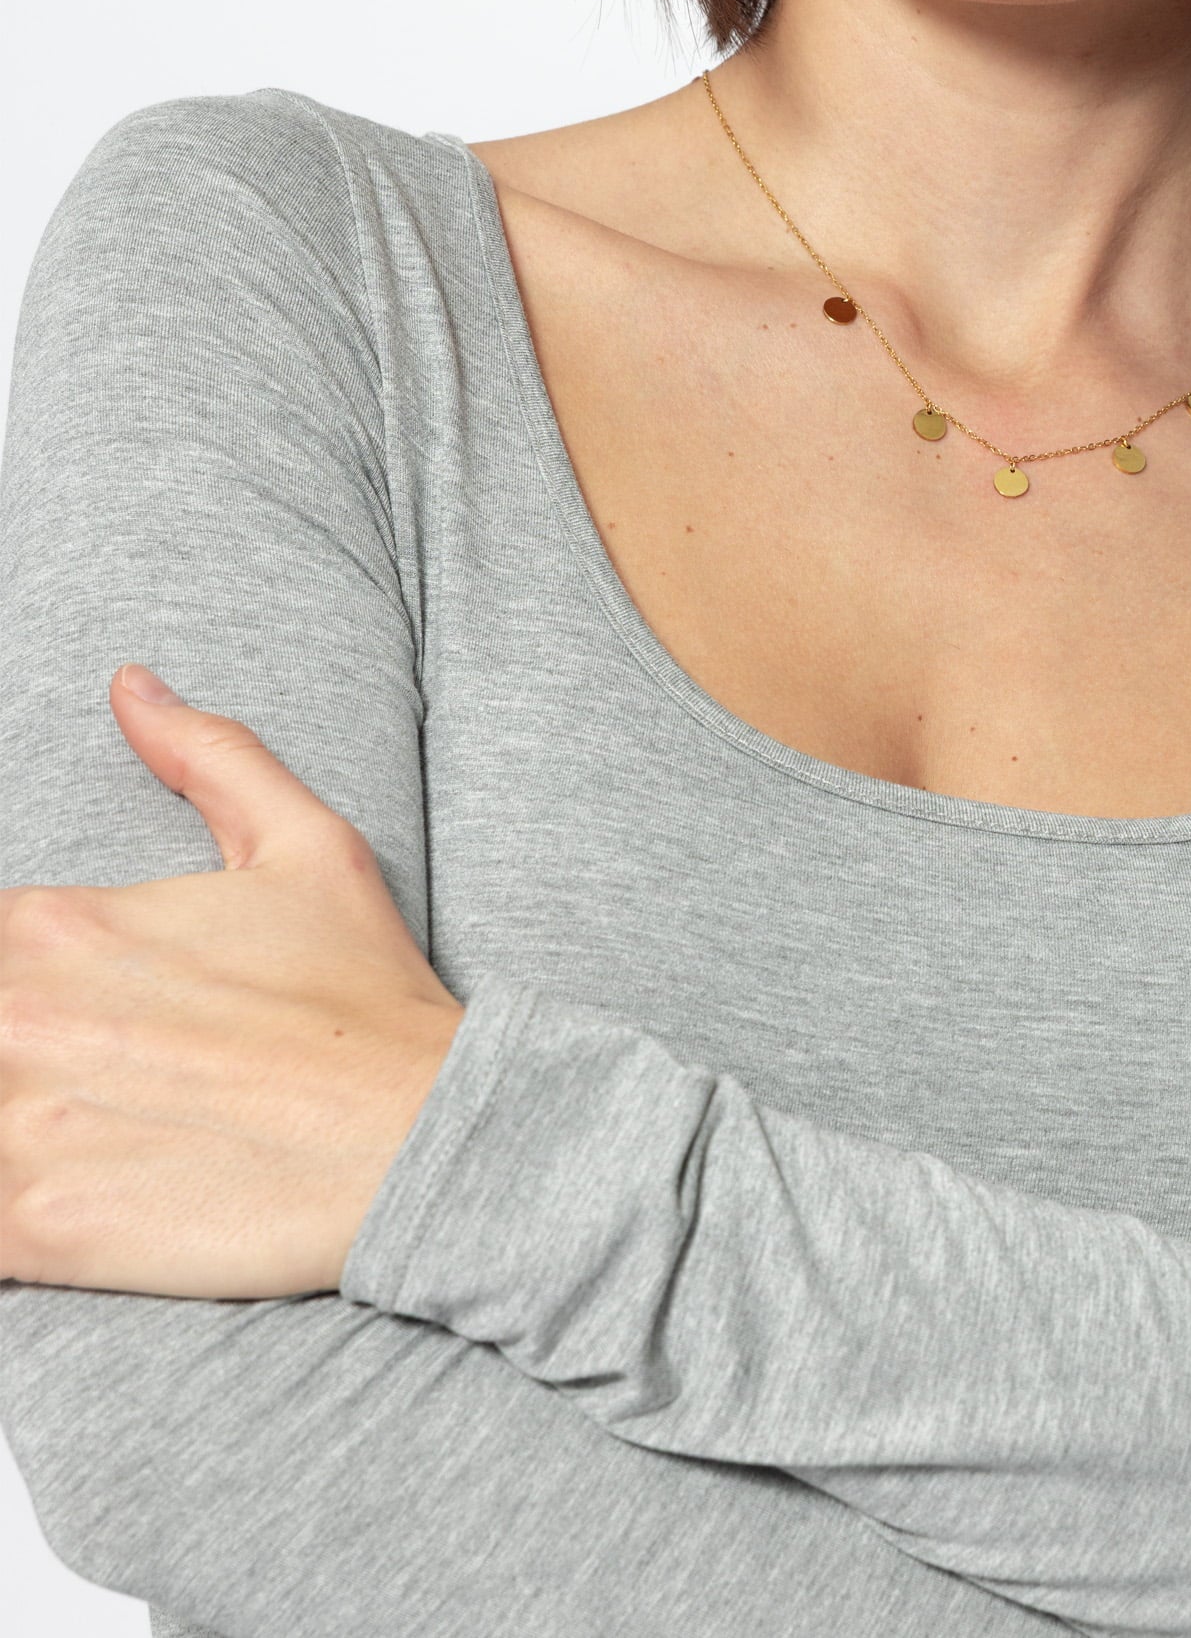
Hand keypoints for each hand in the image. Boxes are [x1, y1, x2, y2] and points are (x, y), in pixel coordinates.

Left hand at [0, 665, 463, 1299]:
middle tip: (91, 1069)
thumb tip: (130, 687)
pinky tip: (68, 1194)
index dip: (21, 982)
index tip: (72, 1013)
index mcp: (59, 925)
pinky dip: (7, 1214)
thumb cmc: (366, 998)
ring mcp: (21, 1128)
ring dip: (7, 1118)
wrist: (423, 1139)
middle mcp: (21, 1016)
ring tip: (84, 1128)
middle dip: (12, 1046)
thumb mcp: (307, 846)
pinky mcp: (38, 1231)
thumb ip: (208, 757)